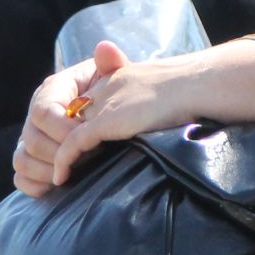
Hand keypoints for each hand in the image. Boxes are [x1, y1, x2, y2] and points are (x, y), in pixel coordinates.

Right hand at [13, 41, 129, 194]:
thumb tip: (105, 49)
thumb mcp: (116, 76)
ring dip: (47, 171)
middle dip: (60, 154)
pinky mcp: (31, 160)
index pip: (43, 111)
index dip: (63, 130)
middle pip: (31, 139)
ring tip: (74, 173)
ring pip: (22, 159)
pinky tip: (56, 186)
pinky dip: (34, 185)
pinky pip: (20, 177)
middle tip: (88, 158)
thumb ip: (112, 64)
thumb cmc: (113, 92)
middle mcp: (35, 114)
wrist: (112, 109)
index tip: (90, 138)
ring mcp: (30, 138)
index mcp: (52, 91)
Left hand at [31, 42, 214, 188]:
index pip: (90, 101)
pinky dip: (64, 161)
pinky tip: (62, 177)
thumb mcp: (164, 92)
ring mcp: (104, 103)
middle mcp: (106, 87)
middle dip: (63, 138)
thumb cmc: (191, 91)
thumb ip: (150, 103)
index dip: (82, 123)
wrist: (194, 84)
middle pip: (74, 115)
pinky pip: (74, 143)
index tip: (82, 148)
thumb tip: (159, 121)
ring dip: (60, 154)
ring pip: (67, 130)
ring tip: (61, 174)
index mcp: (121, 77)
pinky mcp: (105, 121)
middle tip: (64, 165)